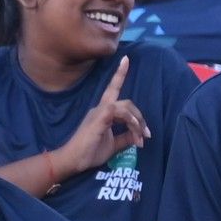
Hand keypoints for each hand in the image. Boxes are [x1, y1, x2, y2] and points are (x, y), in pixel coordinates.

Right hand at [63, 58, 146, 176]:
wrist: (74, 161)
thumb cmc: (89, 152)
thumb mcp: (113, 145)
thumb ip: (125, 138)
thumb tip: (138, 136)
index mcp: (102, 112)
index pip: (112, 90)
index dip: (119, 74)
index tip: (126, 59)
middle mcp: (100, 108)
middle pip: (127, 102)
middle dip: (140, 117)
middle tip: (146, 136)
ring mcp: (99, 112)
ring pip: (126, 107)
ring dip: (137, 123)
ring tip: (140, 139)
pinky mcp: (99, 118)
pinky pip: (120, 113)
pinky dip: (131, 122)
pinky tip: (135, 134)